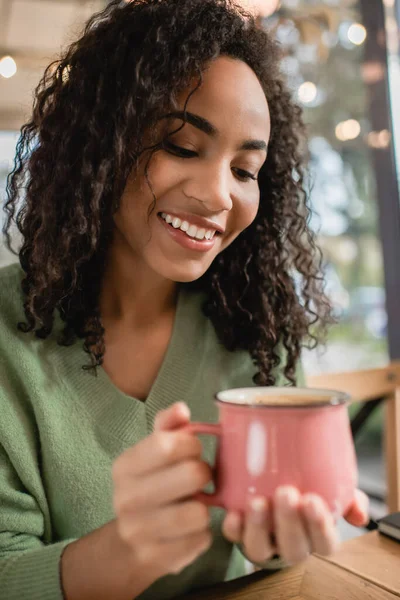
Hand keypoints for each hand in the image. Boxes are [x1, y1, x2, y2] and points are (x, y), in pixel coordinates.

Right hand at [112, 402, 212, 577]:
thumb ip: (168, 427)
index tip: (194, 449)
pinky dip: (202, 532)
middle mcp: (126, 499)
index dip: (191, 444)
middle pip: (191, 475)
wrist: (129, 541)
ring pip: (199, 512)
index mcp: (124, 466)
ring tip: (194, 502)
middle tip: (199, 477)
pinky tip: (190, 527)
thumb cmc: (150, 484)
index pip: (167, 444)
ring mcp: (139, 532)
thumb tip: (181, 409)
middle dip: (203, 474)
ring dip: (205, 506)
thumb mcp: (152, 452)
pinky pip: (201, 540)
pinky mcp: (158, 559)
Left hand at [222, 487, 368, 565]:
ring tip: (258, 503)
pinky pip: (234, 537)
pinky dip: (233, 527)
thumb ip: (349, 497)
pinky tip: (234, 512)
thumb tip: (360, 513)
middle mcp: (290, 544)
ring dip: (258, 527)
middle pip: (292, 546)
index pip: (325, 544)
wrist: (276, 485)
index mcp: (316, 536)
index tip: (314, 501)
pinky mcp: (240, 532)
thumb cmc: (308, 489)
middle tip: (286, 493)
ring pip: (260, 548)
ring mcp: (264, 541)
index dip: (320, 526)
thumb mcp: (332, 490)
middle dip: (289, 522)